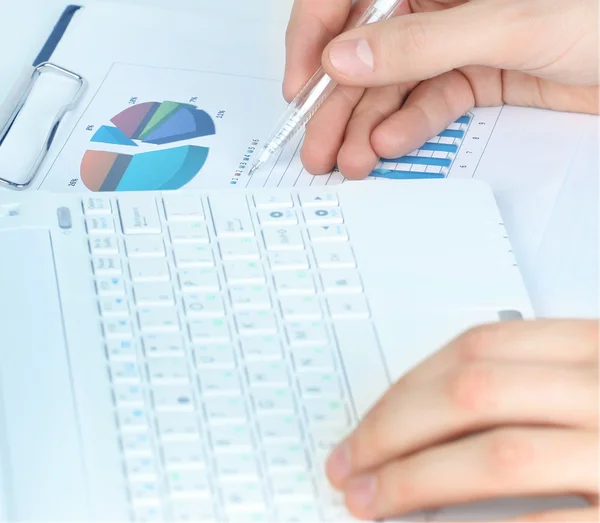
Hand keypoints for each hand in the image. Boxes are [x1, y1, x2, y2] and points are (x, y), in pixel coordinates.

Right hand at [284, 0, 598, 178]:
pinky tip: (388, 146)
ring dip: (368, 126)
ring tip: (348, 161)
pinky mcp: (475, 74)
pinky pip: (430, 102)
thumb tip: (345, 57)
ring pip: (395, 85)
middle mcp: (439, 0)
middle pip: (367, 51)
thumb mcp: (503, 23)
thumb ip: (419, 44)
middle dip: (337, 103)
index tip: (300, 84)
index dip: (314, 36)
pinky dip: (409, 126)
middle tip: (315, 145)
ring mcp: (455, 39)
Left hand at [324, 319, 598, 520]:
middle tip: (348, 466)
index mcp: (594, 346)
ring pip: (497, 454)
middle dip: (392, 430)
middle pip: (470, 392)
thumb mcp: (587, 384)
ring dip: (416, 482)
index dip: (406, 387)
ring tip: (369, 502)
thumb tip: (422, 414)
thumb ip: (527, 386)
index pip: (475, 349)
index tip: (365, 423)